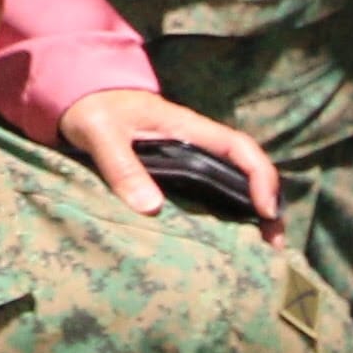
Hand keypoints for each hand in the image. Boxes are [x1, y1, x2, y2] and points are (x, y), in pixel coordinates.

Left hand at [58, 91, 279, 229]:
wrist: (79, 97)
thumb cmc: (93, 108)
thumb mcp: (102, 133)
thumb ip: (121, 165)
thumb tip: (150, 208)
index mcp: (188, 128)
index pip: (240, 147)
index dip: (260, 176)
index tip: (265, 211)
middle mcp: (196, 145)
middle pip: (246, 172)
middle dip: (266, 206)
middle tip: (273, 248)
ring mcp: (188, 160)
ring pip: (231, 186)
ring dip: (248, 216)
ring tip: (258, 255)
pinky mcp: (174, 175)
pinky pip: (207, 196)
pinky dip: (222, 219)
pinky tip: (223, 246)